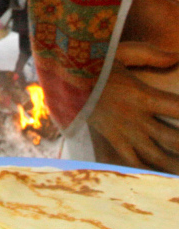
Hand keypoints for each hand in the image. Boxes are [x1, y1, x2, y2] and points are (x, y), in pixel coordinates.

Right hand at [89, 42, 178, 173]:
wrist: (62, 80)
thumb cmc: (93, 62)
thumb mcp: (121, 52)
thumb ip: (150, 55)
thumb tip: (177, 55)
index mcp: (143, 96)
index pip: (178, 109)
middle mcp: (137, 119)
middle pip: (174, 139)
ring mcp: (126, 133)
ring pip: (157, 156)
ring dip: (175, 164)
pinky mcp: (114, 140)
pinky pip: (134, 162)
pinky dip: (150, 171)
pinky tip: (162, 175)